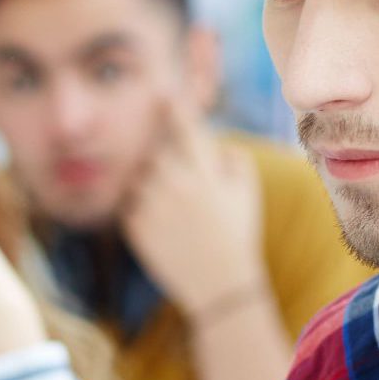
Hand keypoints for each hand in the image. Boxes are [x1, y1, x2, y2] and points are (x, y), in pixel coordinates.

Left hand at [119, 100, 268, 318]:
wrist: (220, 287)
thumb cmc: (237, 237)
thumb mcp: (248, 194)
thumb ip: (235, 160)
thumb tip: (217, 143)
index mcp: (205, 175)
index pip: (186, 131)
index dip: (174, 109)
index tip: (163, 92)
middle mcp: (176, 186)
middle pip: (154, 154)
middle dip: (161, 161)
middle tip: (176, 184)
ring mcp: (152, 207)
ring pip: (138, 178)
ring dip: (150, 186)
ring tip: (175, 212)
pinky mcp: (135, 227)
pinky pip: (130, 205)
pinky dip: (141, 210)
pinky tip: (164, 229)